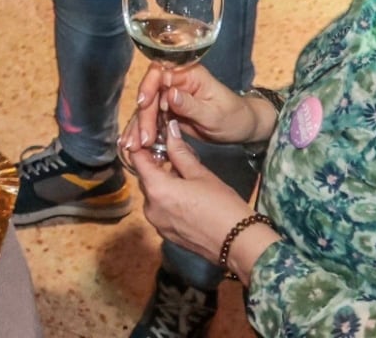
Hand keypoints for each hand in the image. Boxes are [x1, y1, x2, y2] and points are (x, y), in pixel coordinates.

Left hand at [124, 123, 259, 266]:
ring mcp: (157, 223)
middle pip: (144, 178)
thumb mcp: (201, 174)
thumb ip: (180, 153)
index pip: (136, 159)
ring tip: (185, 176)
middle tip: (175, 155)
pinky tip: (187, 197)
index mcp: (156, 189)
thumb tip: (169, 131)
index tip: (154, 138)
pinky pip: (160, 210)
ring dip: (162, 183)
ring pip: (153, 194)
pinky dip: (167, 200)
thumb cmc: (222, 205)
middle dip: (156, 165)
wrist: (238, 243)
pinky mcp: (166, 234)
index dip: (143, 145)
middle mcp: (150, 208)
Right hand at [128, 59, 271, 149]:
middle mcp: (176, 82)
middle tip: (143, 140)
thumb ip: (191, 105)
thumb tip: (170, 94)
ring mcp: (171, 96)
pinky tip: (134, 145)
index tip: (144, 104)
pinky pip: (152, 119)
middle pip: (150, 94)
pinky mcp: (169, 111)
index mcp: (189, 74)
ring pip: (148, 108)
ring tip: (132, 147)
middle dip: (144, 117)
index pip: (161, 73)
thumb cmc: (234, 116)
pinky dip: (143, 132)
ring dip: (138, 127)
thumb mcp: (214, 114)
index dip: (149, 86)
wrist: (242, 127)